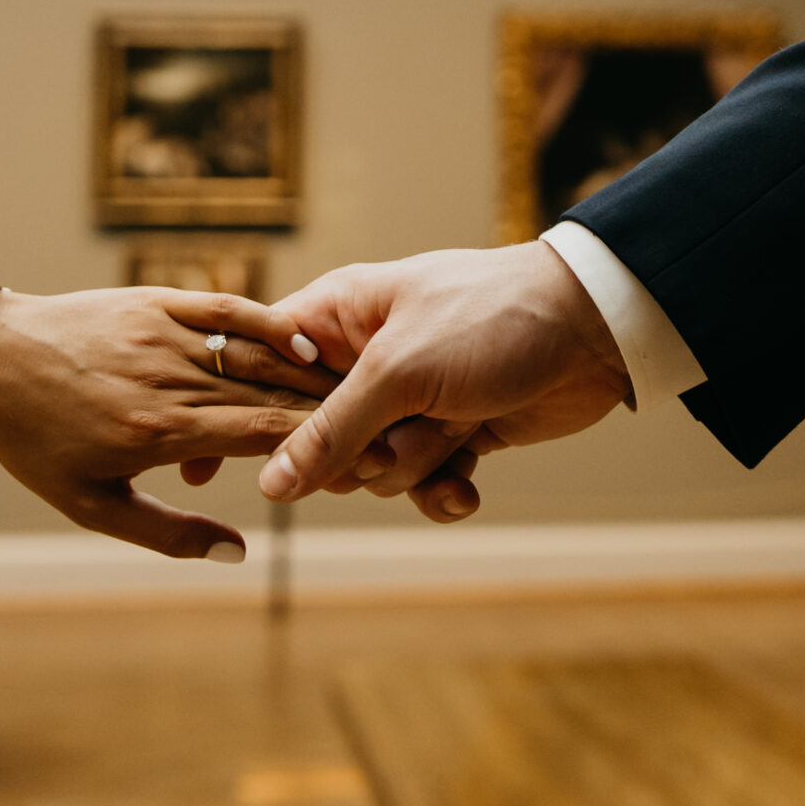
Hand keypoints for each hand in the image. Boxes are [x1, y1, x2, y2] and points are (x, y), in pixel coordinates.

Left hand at [0, 287, 332, 557]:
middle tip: (387, 425)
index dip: (317, 446)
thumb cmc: (36, 441)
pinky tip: (309, 339)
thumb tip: (239, 554)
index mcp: (158, 431)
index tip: (363, 460)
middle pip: (271, 392)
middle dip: (331, 411)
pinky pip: (226, 309)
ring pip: (256, 353)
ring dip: (312, 372)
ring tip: (361, 390)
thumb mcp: (91, 505)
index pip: (260, 435)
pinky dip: (270, 323)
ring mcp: (163, 332)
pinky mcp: (154, 301)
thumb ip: (169, 533)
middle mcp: (169, 378)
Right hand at [260, 243, 630, 514]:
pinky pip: (420, 480)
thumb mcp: (399, 373)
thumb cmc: (489, 320)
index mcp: (335, 318)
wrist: (594, 332)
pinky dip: (444, 486)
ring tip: (455, 435)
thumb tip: (272, 487)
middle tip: (395, 435)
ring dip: (415, 465)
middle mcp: (363, 359)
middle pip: (316, 438)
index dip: (242, 415)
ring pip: (372, 467)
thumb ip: (331, 432)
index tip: (210, 465)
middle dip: (357, 454)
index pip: (260, 369)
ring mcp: (407, 398)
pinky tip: (467, 485)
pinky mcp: (450, 430)